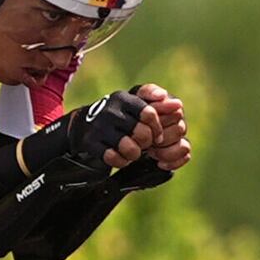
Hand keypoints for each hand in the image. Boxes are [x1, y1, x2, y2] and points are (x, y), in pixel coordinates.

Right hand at [27, 85, 188, 186]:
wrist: (81, 126)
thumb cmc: (116, 115)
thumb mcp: (132, 102)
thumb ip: (154, 101)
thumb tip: (178, 105)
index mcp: (123, 98)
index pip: (150, 114)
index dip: (157, 129)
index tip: (157, 136)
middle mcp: (110, 111)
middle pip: (142, 133)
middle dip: (146, 143)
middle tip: (143, 145)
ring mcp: (99, 127)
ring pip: (130, 148)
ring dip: (134, 154)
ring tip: (132, 152)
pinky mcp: (90, 143)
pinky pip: (114, 158)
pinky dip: (120, 161)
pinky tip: (120, 157)